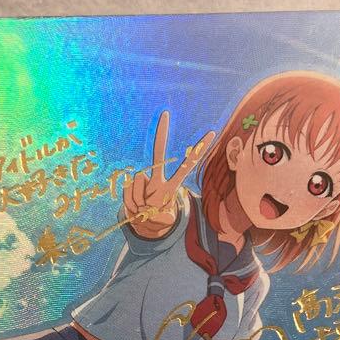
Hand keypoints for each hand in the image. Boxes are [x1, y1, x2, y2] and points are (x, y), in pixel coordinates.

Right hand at [123, 110, 214, 238]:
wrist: (141, 224)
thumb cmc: (155, 219)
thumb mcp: (162, 220)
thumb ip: (157, 212)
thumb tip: (144, 200)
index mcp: (172, 187)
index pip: (188, 166)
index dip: (198, 152)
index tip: (211, 133)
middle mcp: (158, 180)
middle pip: (159, 154)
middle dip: (161, 135)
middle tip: (165, 114)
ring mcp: (144, 181)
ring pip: (138, 178)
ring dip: (138, 199)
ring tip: (143, 208)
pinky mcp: (130, 185)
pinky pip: (127, 189)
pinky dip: (130, 202)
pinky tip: (134, 207)